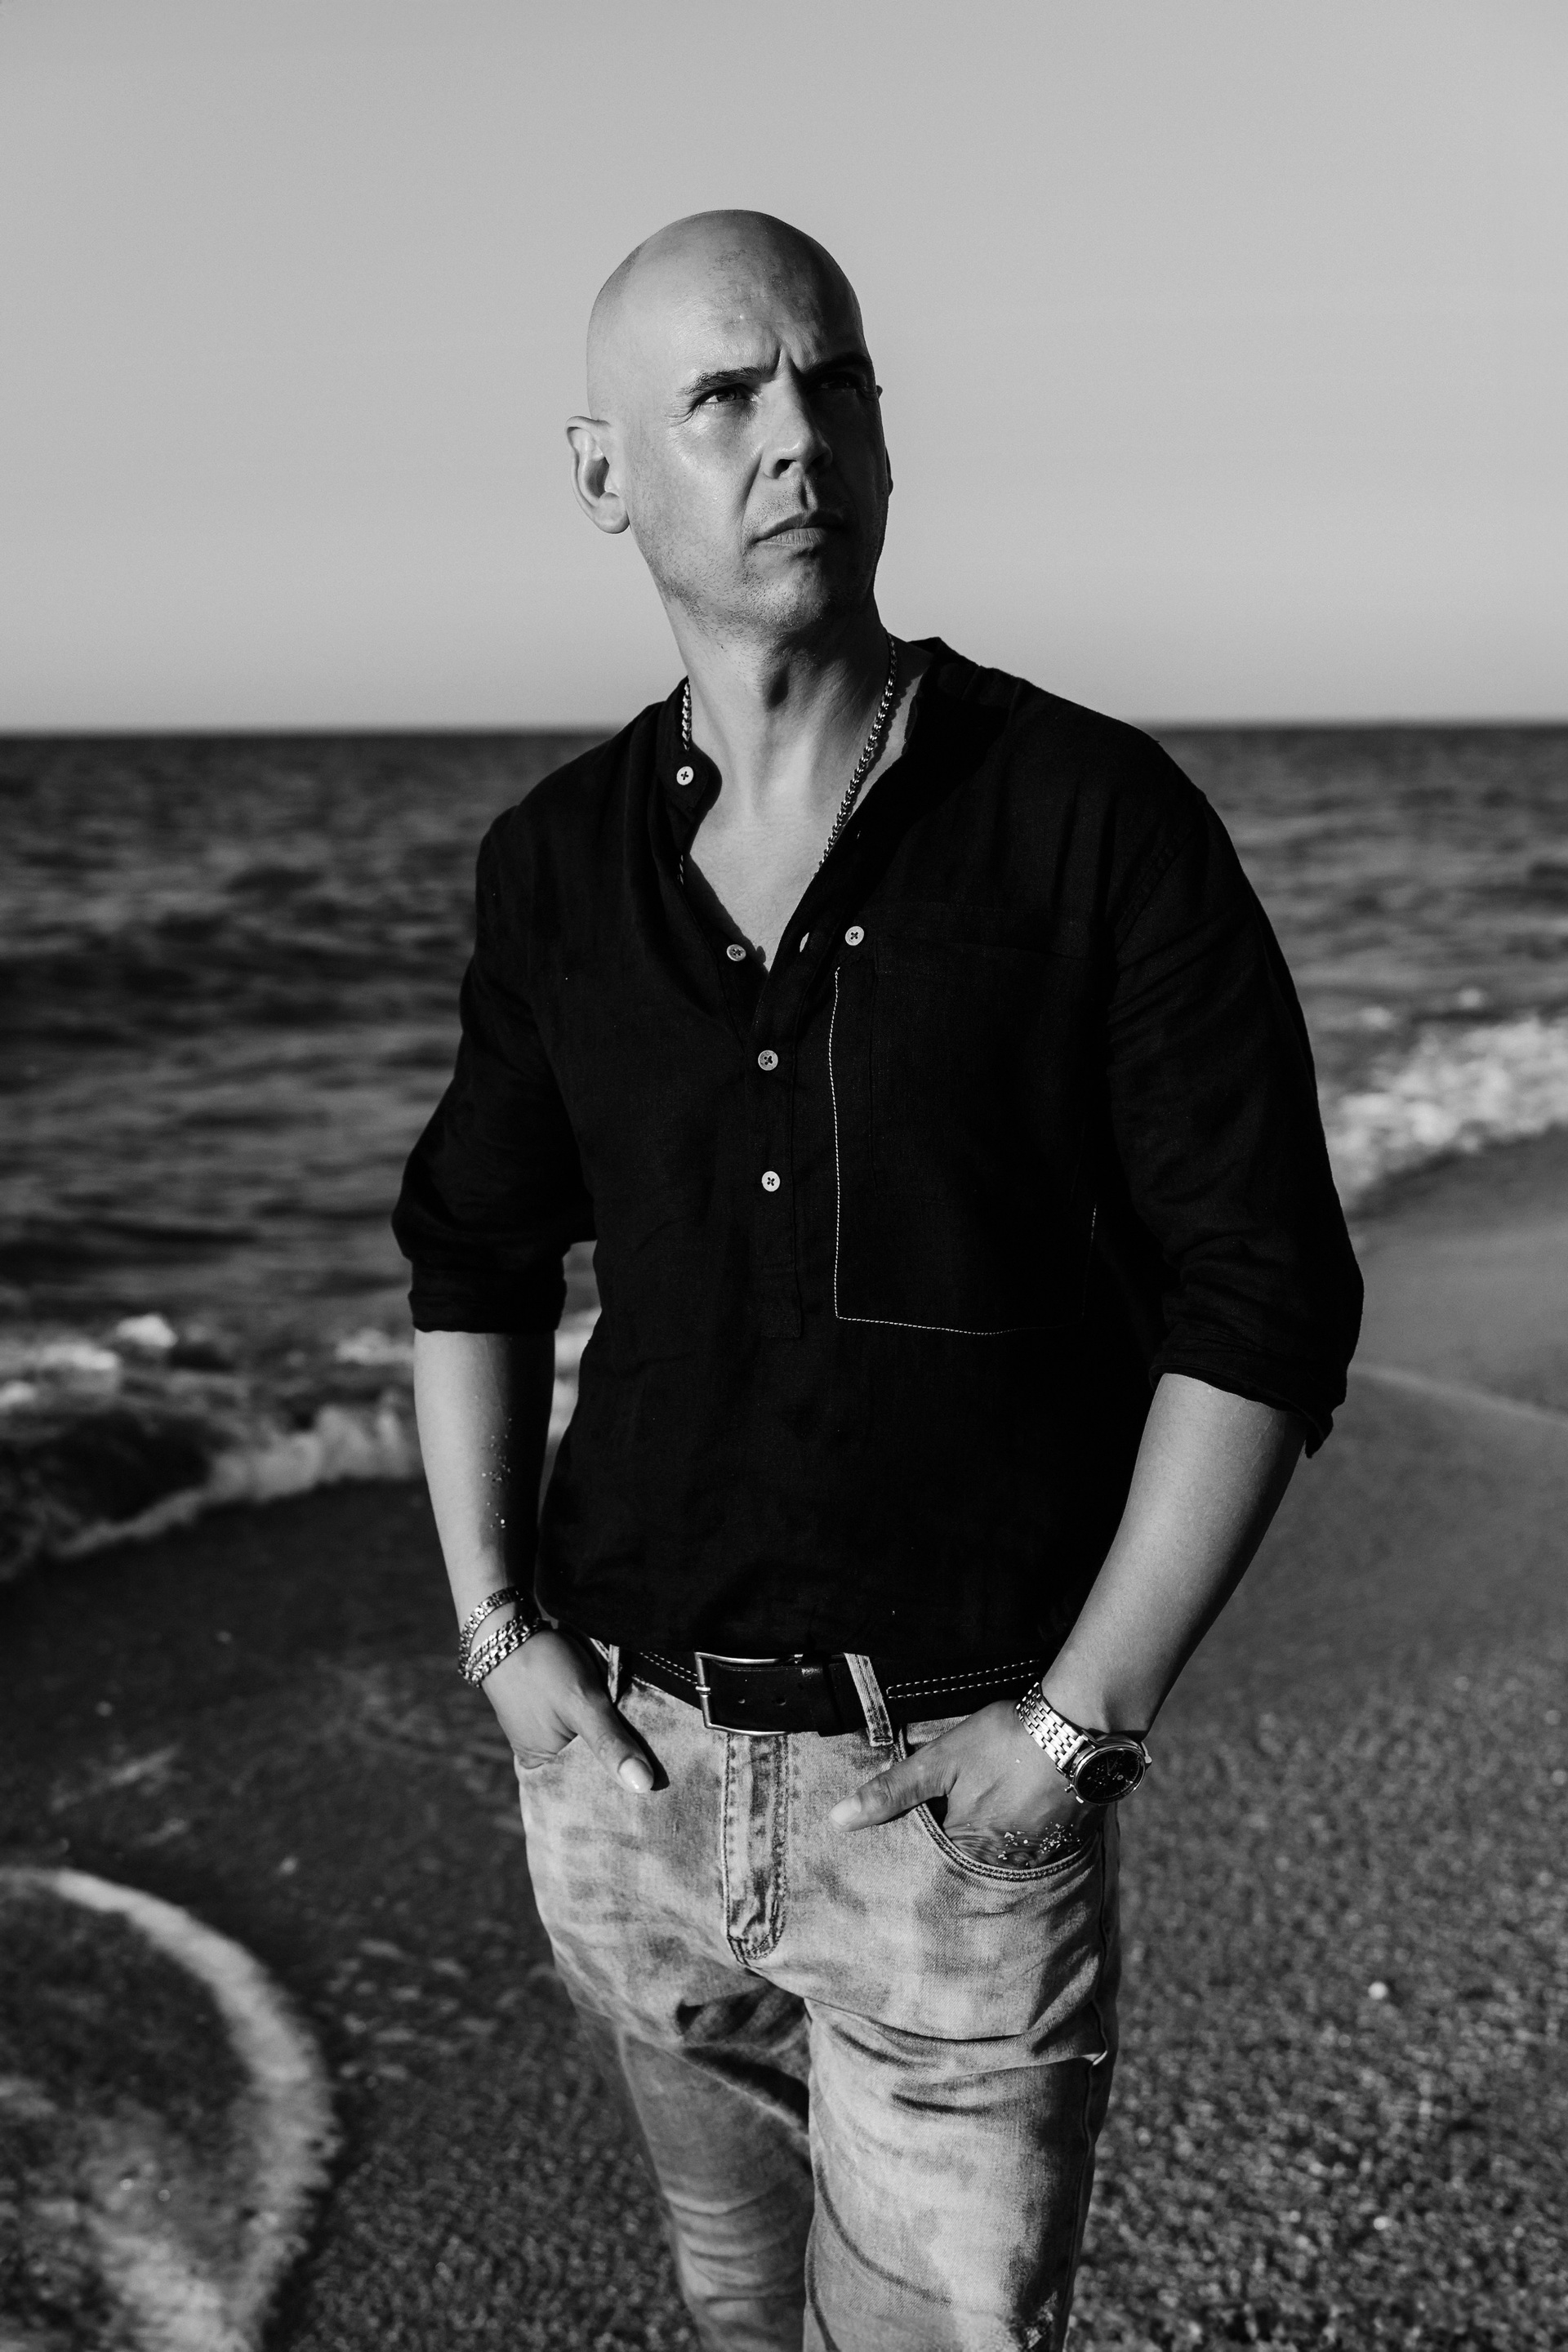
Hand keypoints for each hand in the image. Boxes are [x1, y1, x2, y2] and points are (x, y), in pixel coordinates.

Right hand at [483, 1627, 654, 1792]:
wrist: (505, 1629)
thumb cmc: (543, 1667)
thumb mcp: (583, 1703)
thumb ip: (610, 1743)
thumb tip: (644, 1786)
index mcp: (543, 1768)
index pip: (592, 1791)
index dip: (624, 1786)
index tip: (659, 1784)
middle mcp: (541, 1759)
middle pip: (590, 1770)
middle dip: (620, 1762)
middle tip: (658, 1759)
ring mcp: (542, 1736)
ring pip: (586, 1748)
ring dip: (611, 1740)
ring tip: (643, 1736)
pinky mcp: (546, 1716)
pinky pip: (577, 1730)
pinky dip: (597, 1725)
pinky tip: (618, 1718)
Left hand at [829, 1700, 1098, 1865]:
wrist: (1076, 1728)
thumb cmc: (1005, 1740)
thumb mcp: (940, 1759)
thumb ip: (892, 1791)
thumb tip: (839, 1821)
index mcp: (966, 1847)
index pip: (930, 1869)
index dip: (919, 1857)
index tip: (907, 1854)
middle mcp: (1002, 1863)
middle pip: (967, 1872)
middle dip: (953, 1863)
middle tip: (949, 1844)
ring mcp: (1036, 1857)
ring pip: (1001, 1866)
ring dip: (989, 1856)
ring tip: (983, 1832)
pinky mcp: (1063, 1845)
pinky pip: (1033, 1857)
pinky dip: (1020, 1846)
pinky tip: (1017, 1824)